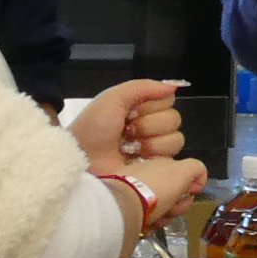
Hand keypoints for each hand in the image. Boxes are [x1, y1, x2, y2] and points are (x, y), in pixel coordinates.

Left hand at [69, 77, 185, 169]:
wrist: (80, 161)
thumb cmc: (92, 130)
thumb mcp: (112, 99)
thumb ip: (142, 87)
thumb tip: (173, 86)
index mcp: (139, 108)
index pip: (167, 99)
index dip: (151, 105)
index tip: (131, 111)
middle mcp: (149, 128)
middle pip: (173, 118)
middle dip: (149, 124)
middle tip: (127, 131)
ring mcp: (153, 150)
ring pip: (176, 138)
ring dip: (151, 141)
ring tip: (130, 147)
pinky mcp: (156, 171)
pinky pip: (172, 158)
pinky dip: (154, 155)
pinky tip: (137, 158)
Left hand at [121, 157, 209, 229]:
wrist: (124, 205)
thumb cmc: (156, 189)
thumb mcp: (183, 172)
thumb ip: (196, 169)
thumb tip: (199, 179)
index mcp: (159, 166)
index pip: (180, 179)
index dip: (188, 191)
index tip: (187, 198)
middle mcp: (146, 175)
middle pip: (169, 196)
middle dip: (175, 208)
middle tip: (170, 213)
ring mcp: (133, 191)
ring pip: (157, 208)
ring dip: (162, 218)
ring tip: (156, 222)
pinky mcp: (122, 207)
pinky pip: (142, 217)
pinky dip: (147, 223)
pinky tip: (146, 227)